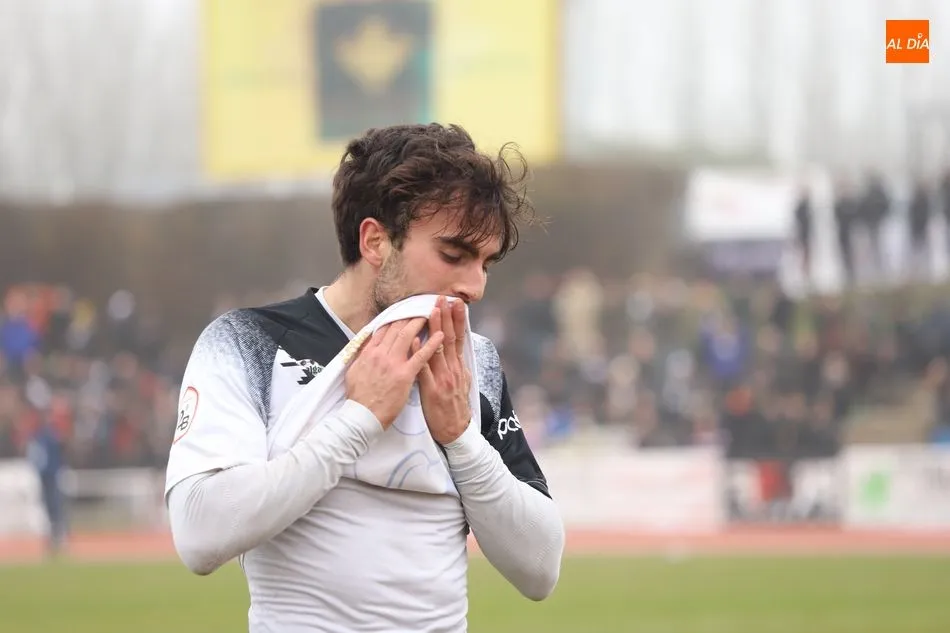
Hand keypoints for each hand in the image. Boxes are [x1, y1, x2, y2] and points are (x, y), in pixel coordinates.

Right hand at [345, 317, 444, 427]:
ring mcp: (393, 363)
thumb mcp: (354, 371)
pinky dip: (432, 344)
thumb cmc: (359, 398)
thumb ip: (363, 356)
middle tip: (421, 307)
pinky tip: (441, 336)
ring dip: (420, 322)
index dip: (395, 318)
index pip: (383, 329)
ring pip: (408, 336)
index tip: (404, 311)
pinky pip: (421, 356)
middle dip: (410, 315)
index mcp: (369, 353)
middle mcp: (381, 354)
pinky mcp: (405, 375)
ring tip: (432, 314)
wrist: (361, 416)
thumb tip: (367, 345)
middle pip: (397, 328)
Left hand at [413, 296, 471, 444]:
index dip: (457, 319)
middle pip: (450, 338)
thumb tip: (453, 348)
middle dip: (447, 316)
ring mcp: (442, 379)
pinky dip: (419, 353)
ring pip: (438, 349)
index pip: (458, 337)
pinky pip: (423, 369)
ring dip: (435, 328)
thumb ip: (455, 365)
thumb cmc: (453, 407)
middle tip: (444, 298)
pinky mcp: (431, 389)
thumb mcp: (460, 382)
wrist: (455, 432)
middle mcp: (452, 369)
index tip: (455, 302)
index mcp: (458, 366)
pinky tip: (414, 340)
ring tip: (431, 310)